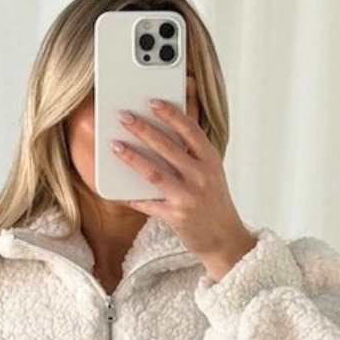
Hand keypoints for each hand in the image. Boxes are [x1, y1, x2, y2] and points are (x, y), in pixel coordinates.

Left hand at [110, 74, 257, 279]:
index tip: (152, 101)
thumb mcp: (211, 172)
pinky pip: (148, 204)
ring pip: (154, 172)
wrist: (224, 238)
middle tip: (123, 116)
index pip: (190, 130)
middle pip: (167, 147)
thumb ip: (193, 151)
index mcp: (210, 160)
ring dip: (132, 157)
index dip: (170, 114)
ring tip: (115, 145)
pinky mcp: (176, 217)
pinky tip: (118, 191)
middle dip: (143, 129)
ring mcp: (188, 197)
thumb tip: (170, 127)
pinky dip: (132, 197)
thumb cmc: (213, 202)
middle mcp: (201, 176)